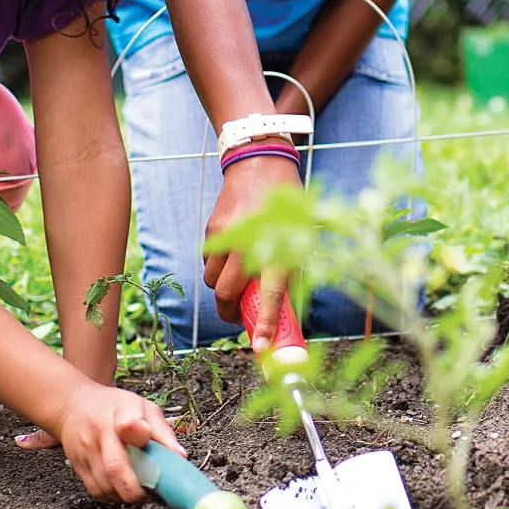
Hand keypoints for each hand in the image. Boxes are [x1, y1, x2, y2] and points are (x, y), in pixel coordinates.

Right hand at [48, 383, 184, 502]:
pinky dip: (114, 497)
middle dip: (138, 488)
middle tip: (154, 492)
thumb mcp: (142, 406)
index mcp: (120, 412)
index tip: (159, 455)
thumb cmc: (114, 406)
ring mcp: (85, 451)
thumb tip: (180, 456)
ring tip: (142, 491)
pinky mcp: (77, 466)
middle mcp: (99, 432)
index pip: (129, 424)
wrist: (73, 405)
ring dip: (126, 495)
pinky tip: (124, 490)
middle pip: (116, 468)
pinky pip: (96, 491)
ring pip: (106, 485)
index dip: (143, 441)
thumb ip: (161, 430)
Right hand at [203, 153, 301, 339]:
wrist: (260, 162)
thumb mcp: (299, 235)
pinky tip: (232, 256)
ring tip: (238, 280)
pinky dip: (218, 268)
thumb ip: (289, 270)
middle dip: (231, 313)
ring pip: (214, 281)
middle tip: (240, 319)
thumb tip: (281, 309)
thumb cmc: (288, 204)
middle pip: (227, 294)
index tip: (260, 346)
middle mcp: (249, 242)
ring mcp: (226, 236)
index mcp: (277, 245)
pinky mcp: (212, 229)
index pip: (270, 294)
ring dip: (223, 290)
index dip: (264, 323)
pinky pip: (210, 262)